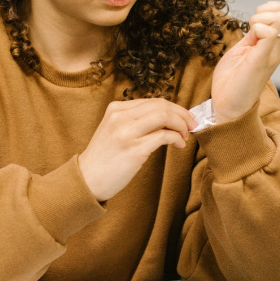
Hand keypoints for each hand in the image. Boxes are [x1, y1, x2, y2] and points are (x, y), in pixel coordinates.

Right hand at [79, 99, 196, 201]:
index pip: (153, 101)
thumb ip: (134, 120)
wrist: (87, 180)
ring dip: (181, 125)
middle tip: (192, 125)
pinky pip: (164, 136)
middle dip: (182, 114)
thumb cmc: (104, 158)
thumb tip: (168, 119)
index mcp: (116, 109)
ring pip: (164, 117)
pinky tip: (179, 145)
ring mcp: (126, 133)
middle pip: (161, 106)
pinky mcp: (134, 150)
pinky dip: (177, 138)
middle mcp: (120, 117)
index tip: (185, 118)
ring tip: (185, 136)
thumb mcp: (114, 130)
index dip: (174, 108)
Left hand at [211, 0, 279, 122]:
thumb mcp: (245, 49)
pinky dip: (255, 28)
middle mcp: (279, 47)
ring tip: (250, 34)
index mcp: (276, 43)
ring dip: (259, 18)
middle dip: (265, 9)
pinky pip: (268, 31)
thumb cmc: (233, 79)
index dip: (269, 7)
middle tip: (251, 27)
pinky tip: (248, 42)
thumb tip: (260, 19)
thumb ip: (254, 35)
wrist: (229, 105)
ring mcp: (273, 53)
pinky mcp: (262, 59)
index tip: (253, 22)